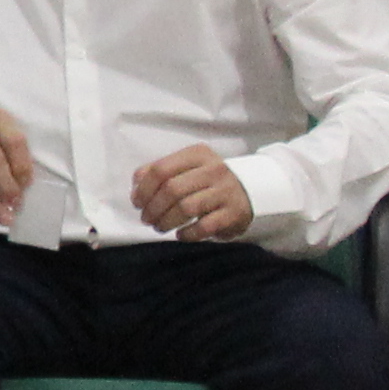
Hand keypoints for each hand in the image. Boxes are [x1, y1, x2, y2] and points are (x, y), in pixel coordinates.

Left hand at [130, 145, 253, 241]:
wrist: (252, 189)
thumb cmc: (208, 180)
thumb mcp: (186, 167)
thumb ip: (158, 172)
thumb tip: (136, 189)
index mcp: (197, 154)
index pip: (161, 169)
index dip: (143, 189)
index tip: (137, 203)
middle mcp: (213, 170)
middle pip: (172, 189)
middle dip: (153, 208)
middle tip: (147, 219)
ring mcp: (225, 191)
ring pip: (186, 207)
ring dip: (167, 221)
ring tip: (160, 227)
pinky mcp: (234, 213)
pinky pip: (205, 226)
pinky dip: (188, 233)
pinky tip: (181, 235)